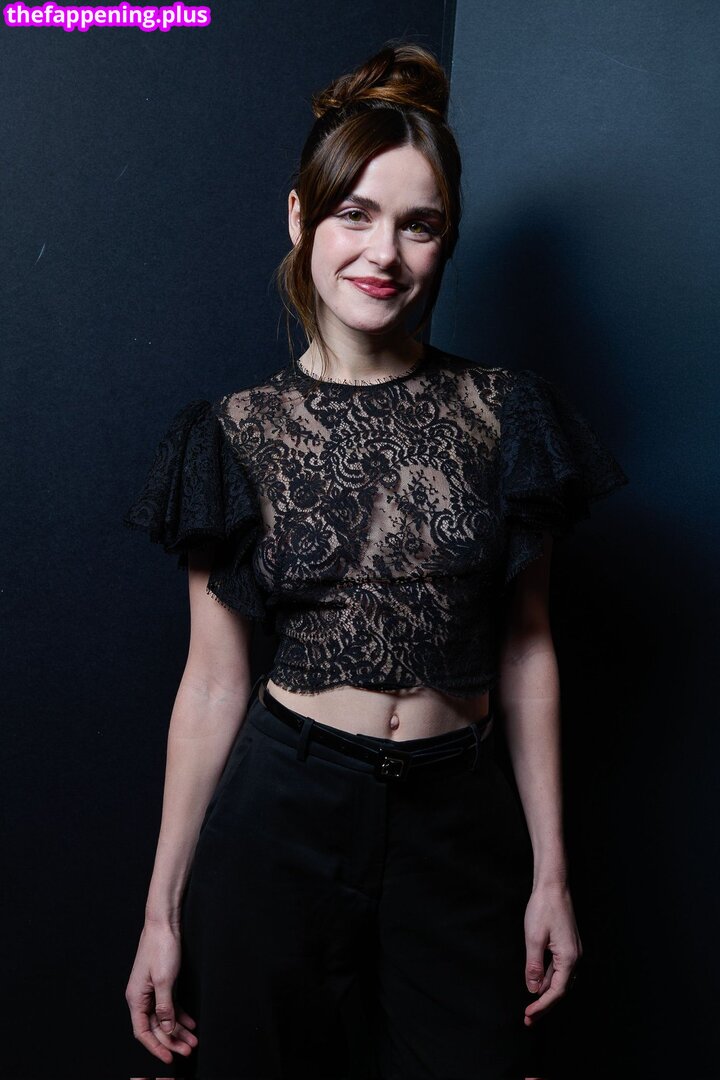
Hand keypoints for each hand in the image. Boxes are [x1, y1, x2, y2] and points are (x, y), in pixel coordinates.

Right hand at [125, 922, 197, 1065]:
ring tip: (193, 1041)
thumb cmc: (160, 947)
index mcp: (136, 998)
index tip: (169, 1057)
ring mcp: (152, 991)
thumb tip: (166, 1029)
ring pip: (165, 1018)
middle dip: (172, 1041)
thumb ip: (165, 1007)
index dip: (155, 1046)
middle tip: (188, 1051)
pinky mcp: (163, 984)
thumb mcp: (165, 980)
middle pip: (156, 1027)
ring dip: (179, 1030)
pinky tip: (191, 1024)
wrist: (164, 924)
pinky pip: (170, 1006)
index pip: (142, 1032)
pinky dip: (180, 1016)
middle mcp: (142, 997)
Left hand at [522, 880, 582, 1025]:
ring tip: (531, 1006)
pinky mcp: (568, 946)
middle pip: (561, 990)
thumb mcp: (533, 938)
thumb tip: (533, 989)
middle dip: (544, 1005)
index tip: (528, 1015)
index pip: (556, 992)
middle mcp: (575, 957)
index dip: (542, 1006)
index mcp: (568, 958)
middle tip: (528, 1019)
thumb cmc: (543, 907)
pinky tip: (537, 983)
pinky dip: (548, 979)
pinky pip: (559, 969)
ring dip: (546, 994)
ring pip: (560, 980)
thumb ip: (533, 966)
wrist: (553, 885)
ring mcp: (573, 951)